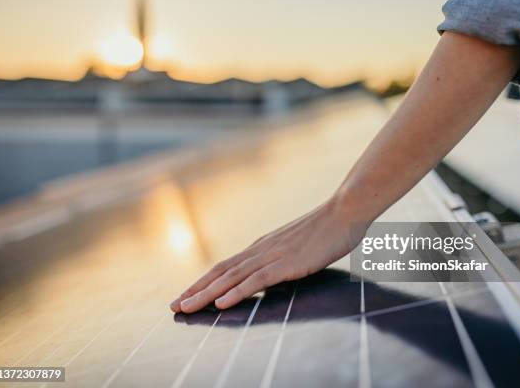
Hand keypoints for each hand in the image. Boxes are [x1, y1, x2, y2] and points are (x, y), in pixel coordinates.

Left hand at [170, 196, 365, 312]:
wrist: (344, 211)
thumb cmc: (327, 229)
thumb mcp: (297, 244)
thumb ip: (280, 257)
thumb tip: (270, 271)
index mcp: (262, 246)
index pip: (225, 266)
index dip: (203, 281)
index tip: (186, 294)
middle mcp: (261, 250)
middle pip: (220, 272)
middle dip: (195, 290)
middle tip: (174, 306)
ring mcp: (273, 256)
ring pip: (231, 277)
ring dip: (205, 294)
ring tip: (186, 307)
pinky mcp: (287, 263)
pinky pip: (256, 280)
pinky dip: (236, 292)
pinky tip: (221, 303)